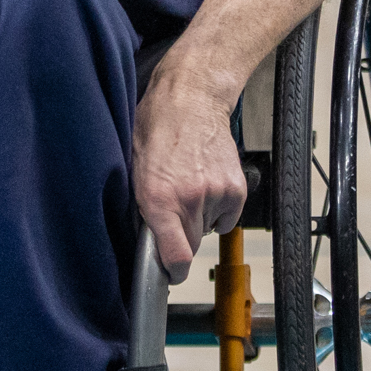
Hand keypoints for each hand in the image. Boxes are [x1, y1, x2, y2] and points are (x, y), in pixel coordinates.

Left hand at [132, 59, 249, 281]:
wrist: (191, 98)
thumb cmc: (156, 127)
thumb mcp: (134, 170)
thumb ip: (143, 208)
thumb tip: (147, 240)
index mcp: (159, 199)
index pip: (176, 257)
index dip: (172, 271)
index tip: (169, 273)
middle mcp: (190, 199)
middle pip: (192, 245)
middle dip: (181, 238)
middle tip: (173, 213)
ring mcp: (217, 193)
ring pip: (208, 228)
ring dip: (199, 217)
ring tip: (189, 186)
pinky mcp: (237, 188)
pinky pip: (227, 216)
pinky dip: (218, 208)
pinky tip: (206, 184)